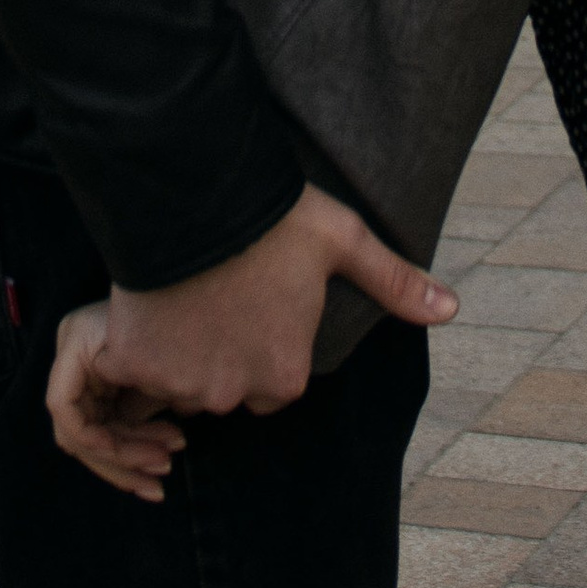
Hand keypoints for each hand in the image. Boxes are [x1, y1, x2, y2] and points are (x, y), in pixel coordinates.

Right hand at [45, 187, 455, 493]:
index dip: (263, 340)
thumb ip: (394, 282)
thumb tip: (451, 309)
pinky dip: (138, 343)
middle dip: (221, 350)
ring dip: (179, 349)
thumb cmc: (273, 215)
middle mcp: (235, 394)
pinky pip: (135, 369)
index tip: (256, 299)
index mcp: (285, 375)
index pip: (273, 381)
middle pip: (225, 386)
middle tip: (218, 292)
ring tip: (185, 291)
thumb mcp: (343, 241)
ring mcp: (183, 383)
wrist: (191, 193)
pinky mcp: (137, 365)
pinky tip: (150, 301)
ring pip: (179, 381)